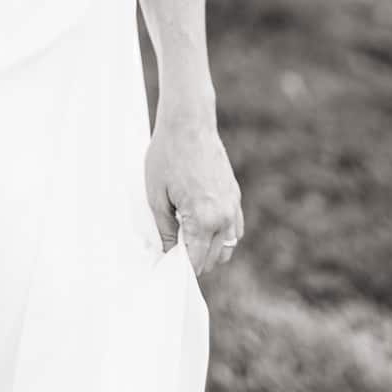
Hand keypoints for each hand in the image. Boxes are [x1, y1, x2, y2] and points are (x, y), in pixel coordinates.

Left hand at [144, 105, 242, 276]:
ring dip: (210, 250)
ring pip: (228, 247)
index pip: (196, 261)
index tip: (166, 267)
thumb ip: (166, 230)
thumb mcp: (156, 196)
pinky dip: (222, 235)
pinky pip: (235, 229)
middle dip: (194, 261)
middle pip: (214, 259)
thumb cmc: (167, 156)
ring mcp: (233, 206)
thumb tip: (168, 253)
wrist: (189, 123)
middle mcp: (225, 217)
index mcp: (204, 219)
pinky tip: (202, 227)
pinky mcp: (235, 195)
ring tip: (186, 239)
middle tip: (172, 252)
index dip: (180, 268)